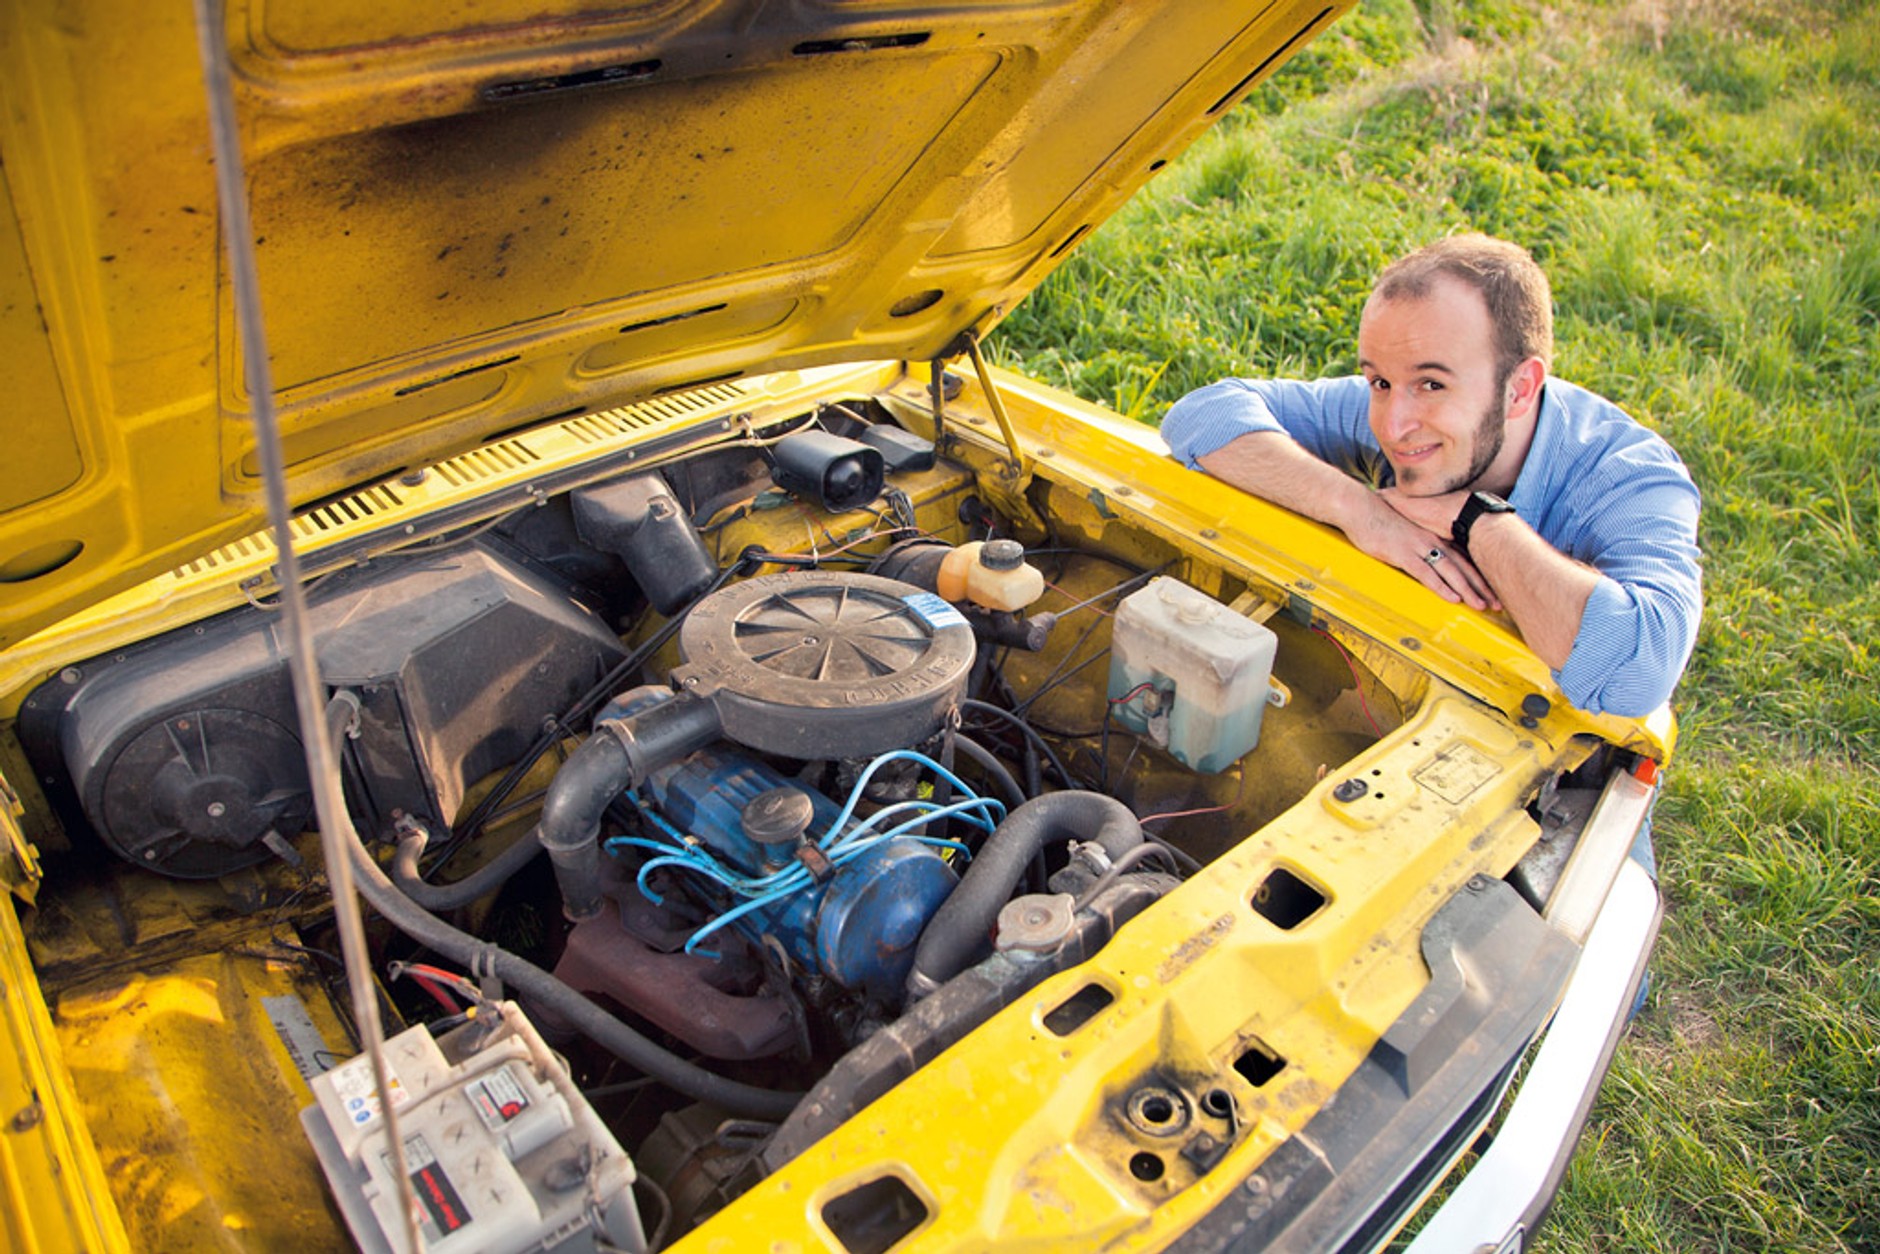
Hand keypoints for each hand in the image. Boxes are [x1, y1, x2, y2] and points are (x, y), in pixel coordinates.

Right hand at [1352, 489, 1499, 610]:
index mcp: (1434, 535)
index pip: (1464, 558)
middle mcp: (1432, 540)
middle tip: (1497, 604)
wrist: (1360, 507)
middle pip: (1463, 566)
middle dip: (1482, 586)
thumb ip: (1418, 542)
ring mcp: (1418, 547)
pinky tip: (1453, 598)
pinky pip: (1426, 573)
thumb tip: (1425, 556)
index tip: (1493, 591)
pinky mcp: (1403, 554)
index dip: (1480, 575)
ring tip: (1481, 605)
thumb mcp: (1405, 530)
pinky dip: (1441, 586)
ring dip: (1468, 590)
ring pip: (1450, 571)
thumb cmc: (1379, 519)